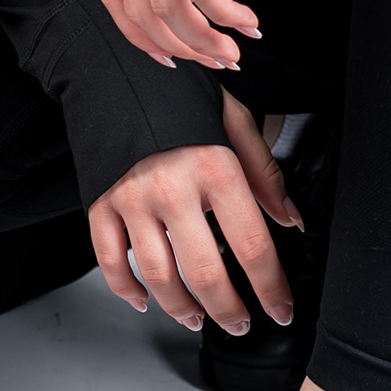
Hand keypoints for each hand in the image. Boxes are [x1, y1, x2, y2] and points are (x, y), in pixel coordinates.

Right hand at [88, 91, 301, 331]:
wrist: (114, 67)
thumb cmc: (179, 95)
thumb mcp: (233, 121)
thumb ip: (265, 174)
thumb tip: (292, 222)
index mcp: (214, 165)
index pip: (252, 244)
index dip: (270, 287)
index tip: (280, 309)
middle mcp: (172, 186)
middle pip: (206, 273)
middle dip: (229, 310)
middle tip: (239, 322)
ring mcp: (131, 197)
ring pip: (158, 278)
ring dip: (181, 309)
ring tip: (197, 319)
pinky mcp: (99, 202)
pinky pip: (110, 261)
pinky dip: (125, 289)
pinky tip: (143, 300)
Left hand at [99, 0, 260, 70]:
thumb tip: (181, 5)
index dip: (139, 37)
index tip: (169, 58)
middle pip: (142, 9)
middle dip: (181, 46)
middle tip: (215, 61)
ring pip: (170, 5)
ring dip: (205, 39)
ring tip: (233, 50)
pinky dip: (224, 13)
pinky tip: (245, 21)